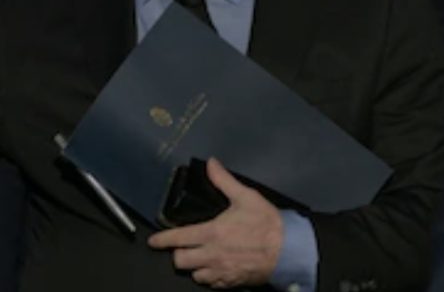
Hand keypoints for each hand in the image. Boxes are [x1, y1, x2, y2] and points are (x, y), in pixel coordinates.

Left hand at [147, 158, 283, 288]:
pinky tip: (214, 268)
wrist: (290, 250)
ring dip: (194, 267)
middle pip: (180, 261)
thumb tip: (211, 163)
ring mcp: (222, 271)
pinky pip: (212, 285)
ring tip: (199, 258)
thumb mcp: (245, 196)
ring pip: (195, 276)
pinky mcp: (232, 283)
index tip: (153, 241)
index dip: (162, 240)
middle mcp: (212, 255)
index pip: (178, 238)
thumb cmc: (267, 222)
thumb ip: (223, 180)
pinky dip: (209, 277)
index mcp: (211, 233)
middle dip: (178, 254)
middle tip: (183, 247)